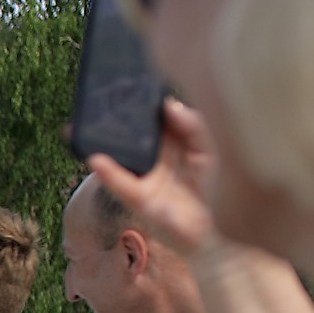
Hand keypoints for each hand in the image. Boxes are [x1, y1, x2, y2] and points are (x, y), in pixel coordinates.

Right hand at [85, 99, 217, 258]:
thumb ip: (194, 127)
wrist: (228, 230)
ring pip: (121, 157)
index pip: (155, 118)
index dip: (142, 102)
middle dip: (112, 119)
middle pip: (132, 135)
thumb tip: (169, 105)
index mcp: (177, 142)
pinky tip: (98, 160)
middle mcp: (158, 158)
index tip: (129, 83)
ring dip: (99, 143)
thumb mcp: (212, 150)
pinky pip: (122, 186)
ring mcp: (148, 179)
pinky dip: (109, 174)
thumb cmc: (223, 188)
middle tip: (100, 98)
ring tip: (85, 126)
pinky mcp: (143, 201)